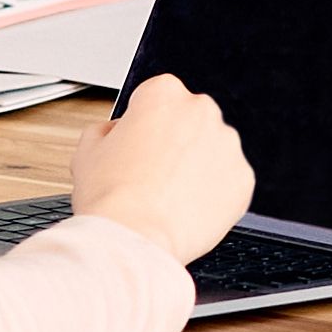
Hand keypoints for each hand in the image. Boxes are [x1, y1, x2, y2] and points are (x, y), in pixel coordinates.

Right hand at [68, 73, 253, 263]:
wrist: (134, 238)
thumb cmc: (111, 196)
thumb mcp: (88, 150)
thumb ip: (106, 130)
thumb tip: (116, 133)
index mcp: (164, 93)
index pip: (157, 98)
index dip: (144, 126)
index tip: (139, 144)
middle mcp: (202, 111)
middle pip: (189, 122)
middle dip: (175, 144)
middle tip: (152, 175)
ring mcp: (228, 145)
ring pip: (212, 152)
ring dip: (196, 168)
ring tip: (168, 197)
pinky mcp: (243, 179)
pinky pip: (229, 183)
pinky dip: (213, 195)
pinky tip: (187, 209)